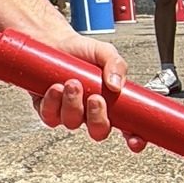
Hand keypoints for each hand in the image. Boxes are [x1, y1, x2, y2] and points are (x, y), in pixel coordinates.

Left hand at [33, 34, 145, 149]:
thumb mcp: (105, 52)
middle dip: (97, 118)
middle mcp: (90, 112)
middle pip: (98, 131)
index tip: (134, 140)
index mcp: (111, 103)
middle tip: (95, 98)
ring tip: (72, 83)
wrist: (55, 42)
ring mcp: (69, 113)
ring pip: (72, 123)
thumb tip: (116, 86)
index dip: (134, 138)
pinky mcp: (48, 109)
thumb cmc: (81, 51)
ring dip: (73, 104)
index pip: (127, 128)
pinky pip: (50, 116)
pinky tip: (55, 88)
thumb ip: (117, 65)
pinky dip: (53, 103)